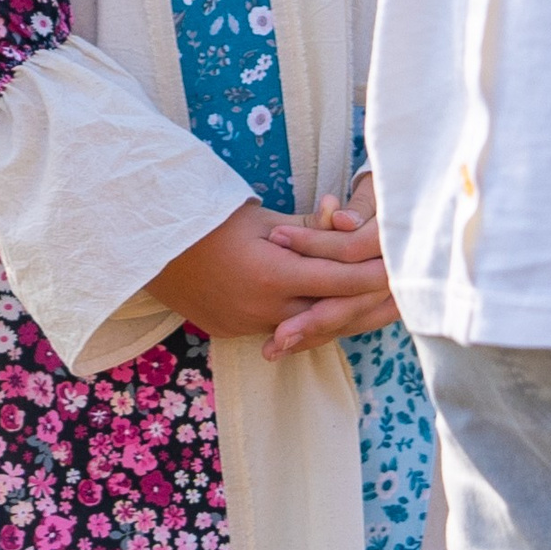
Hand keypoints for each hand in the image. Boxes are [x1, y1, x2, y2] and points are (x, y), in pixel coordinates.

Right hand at [153, 198, 392, 353]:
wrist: (145, 248)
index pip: (337, 281)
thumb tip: (349, 223)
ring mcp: (246, 327)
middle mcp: (261, 310)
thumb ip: (308, 230)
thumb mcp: (260, 217)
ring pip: (310, 329)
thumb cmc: (204, 218)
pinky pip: (284, 331)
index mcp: (269, 275)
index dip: (373, 275)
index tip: (402, 266)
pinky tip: (335, 315)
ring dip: (343, 317)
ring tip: (381, 307)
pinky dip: (310, 322)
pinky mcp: (234, 332)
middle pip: (330, 314)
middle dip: (368, 305)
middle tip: (404, 296)